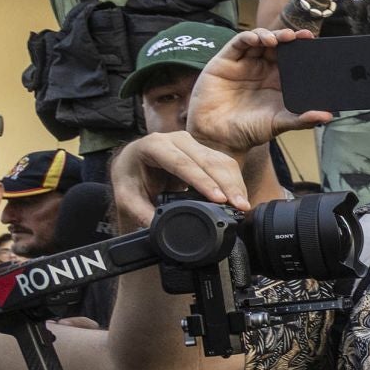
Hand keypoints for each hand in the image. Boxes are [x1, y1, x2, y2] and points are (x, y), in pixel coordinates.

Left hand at [108, 131, 252, 229]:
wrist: (132, 163)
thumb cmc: (130, 177)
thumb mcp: (127, 197)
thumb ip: (142, 213)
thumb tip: (160, 229)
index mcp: (154, 146)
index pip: (182, 163)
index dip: (202, 181)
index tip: (218, 199)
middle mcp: (176, 140)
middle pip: (208, 160)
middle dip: (227, 184)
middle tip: (239, 206)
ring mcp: (192, 143)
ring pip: (221, 161)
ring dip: (235, 184)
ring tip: (242, 205)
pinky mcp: (204, 151)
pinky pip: (224, 164)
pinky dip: (234, 181)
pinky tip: (239, 197)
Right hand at [187, 28, 333, 155]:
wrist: (218, 138)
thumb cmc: (249, 130)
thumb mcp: (279, 124)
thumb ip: (302, 119)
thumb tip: (327, 116)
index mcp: (277, 81)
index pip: (292, 59)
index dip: (302, 49)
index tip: (314, 43)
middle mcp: (261, 69)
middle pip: (277, 46)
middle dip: (290, 37)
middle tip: (303, 36)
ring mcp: (244, 64)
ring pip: (259, 40)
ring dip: (271, 34)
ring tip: (281, 39)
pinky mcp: (225, 61)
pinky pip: (238, 43)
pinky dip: (249, 37)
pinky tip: (259, 39)